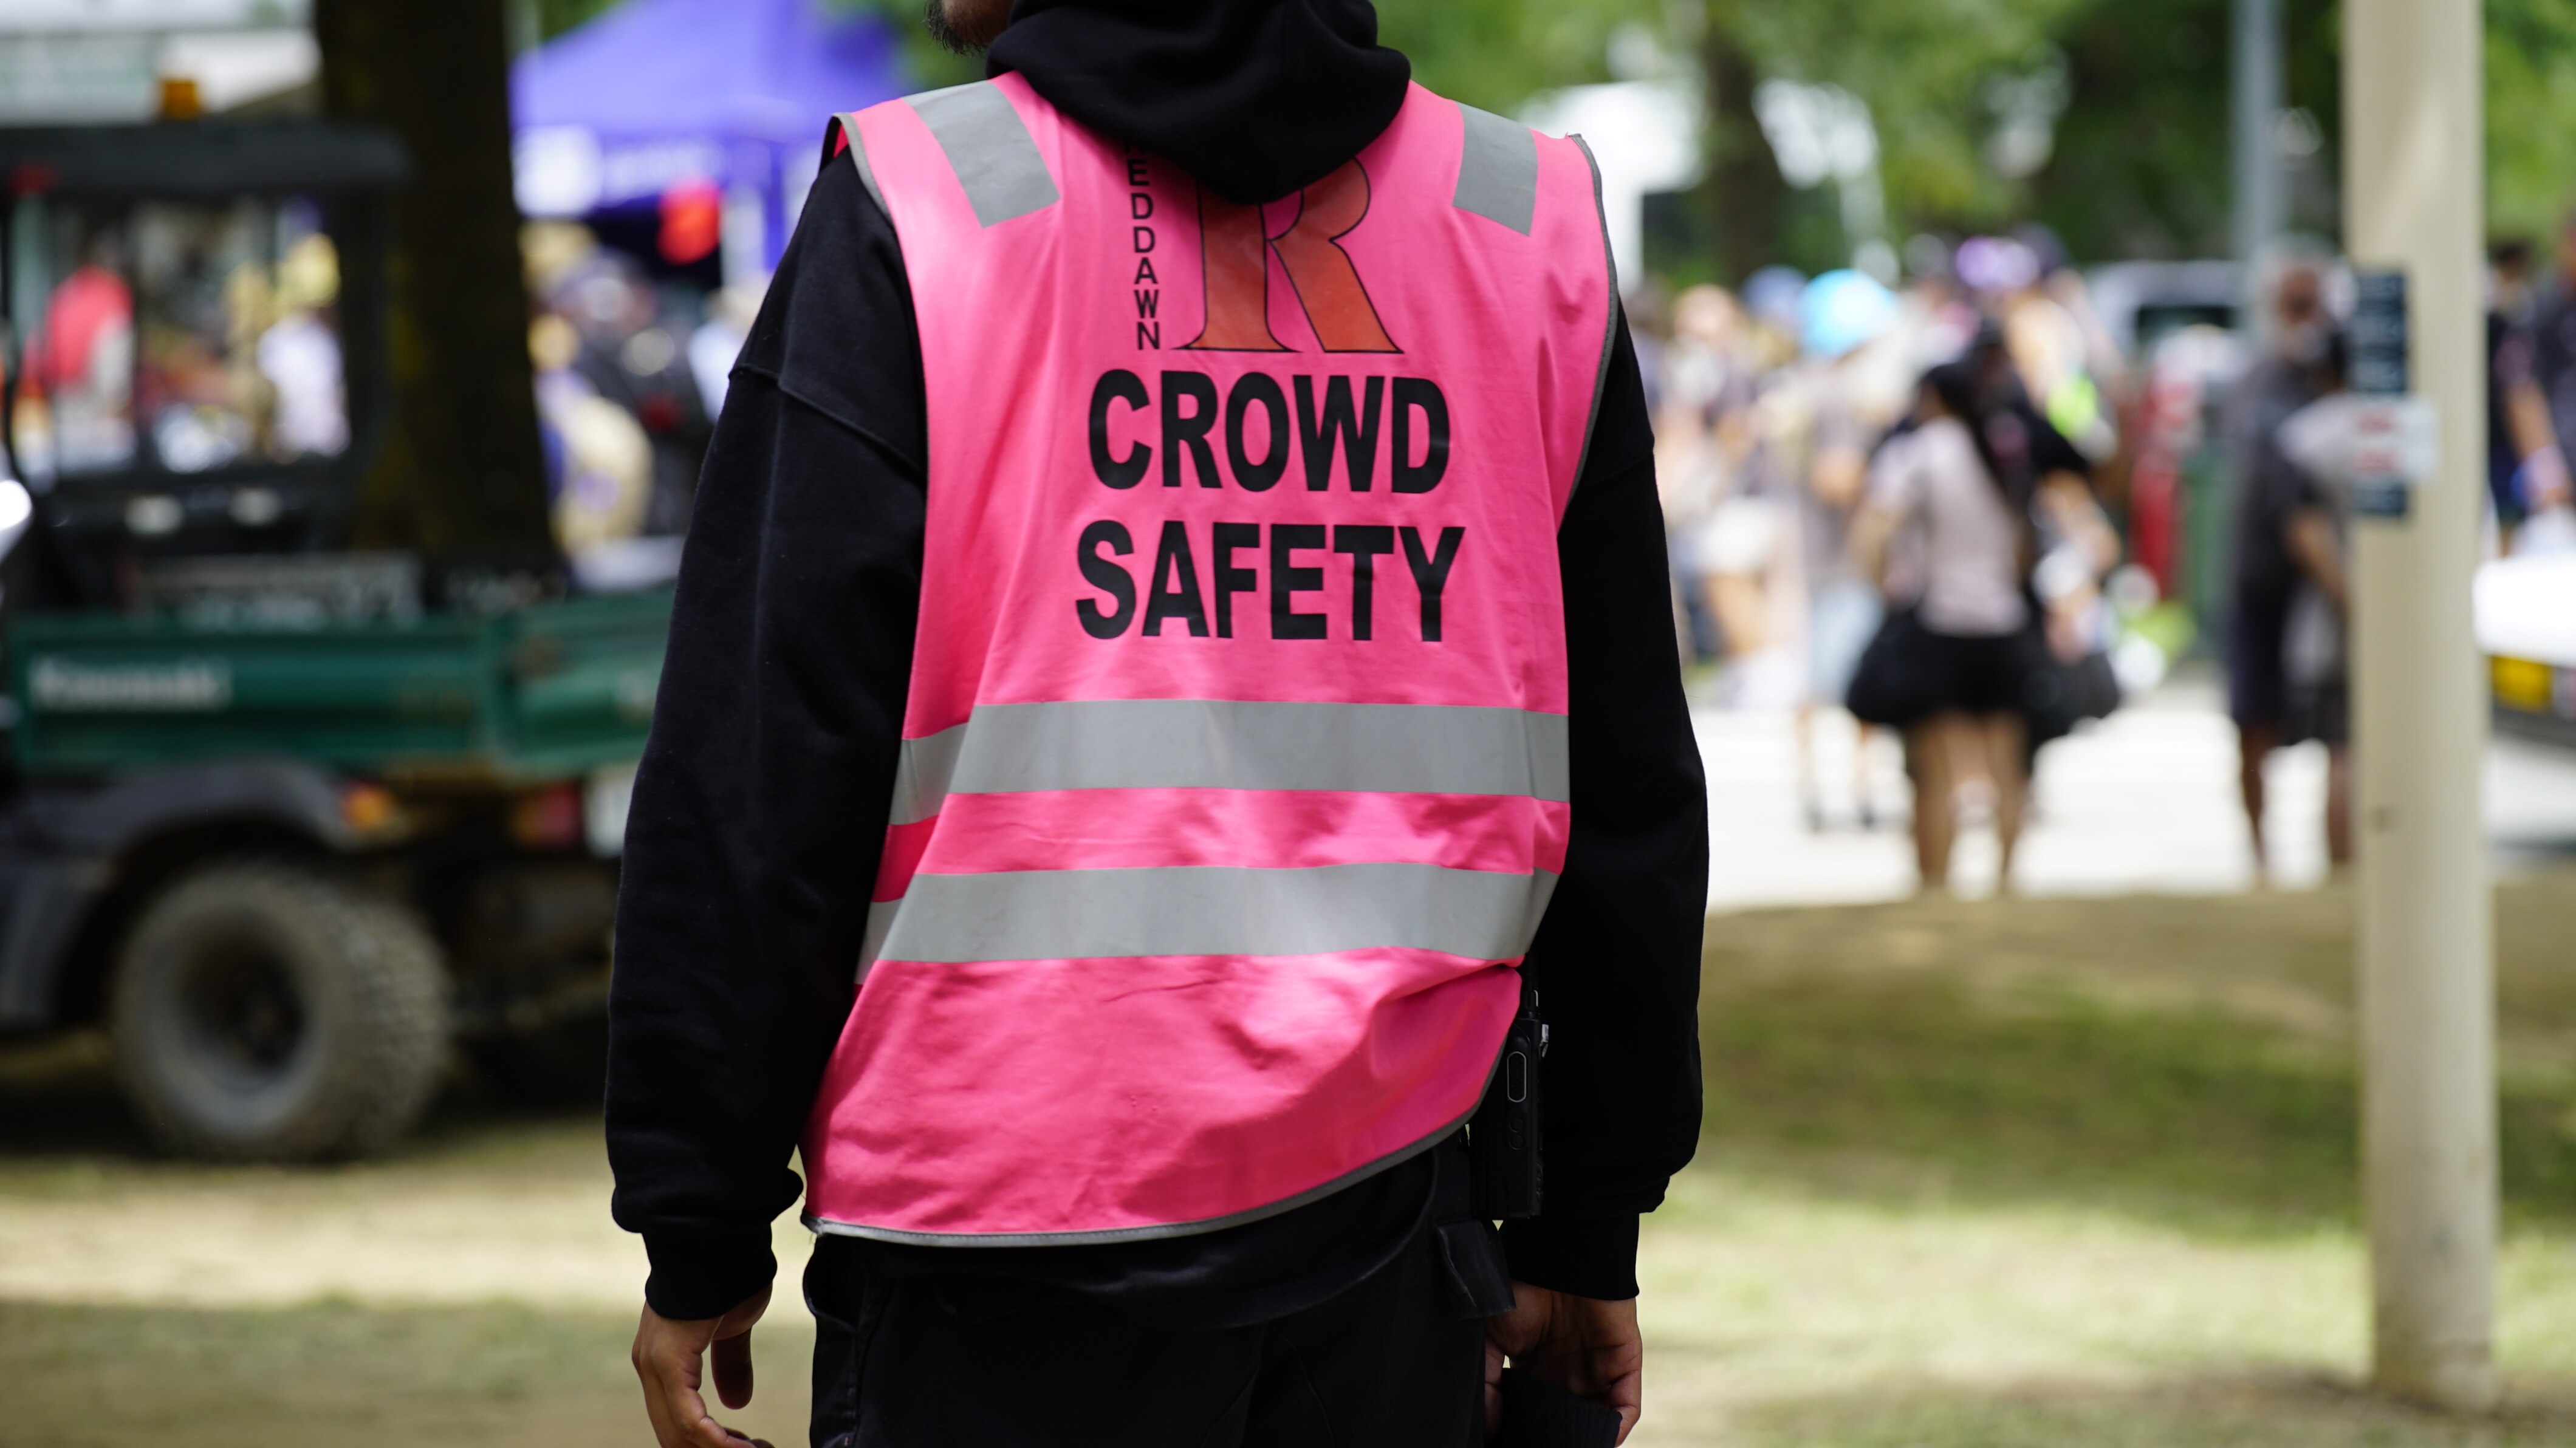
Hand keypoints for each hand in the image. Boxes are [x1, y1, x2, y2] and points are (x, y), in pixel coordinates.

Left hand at [632, 1288, 773, 1447]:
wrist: (721, 1240)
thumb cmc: (728, 1274)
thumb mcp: (734, 1328)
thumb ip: (731, 1364)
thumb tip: (737, 1403)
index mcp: (663, 1361)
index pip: (678, 1420)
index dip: (712, 1442)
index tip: (748, 1446)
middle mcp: (651, 1368)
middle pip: (674, 1434)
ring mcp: (655, 1367)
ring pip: (680, 1433)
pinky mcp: (668, 1364)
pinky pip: (690, 1420)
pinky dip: (718, 1441)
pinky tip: (745, 1447)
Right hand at [1483, 1281, 1643, 1443]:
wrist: (1556, 1256)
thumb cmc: (1520, 1289)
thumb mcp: (1491, 1340)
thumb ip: (1489, 1383)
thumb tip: (1491, 1427)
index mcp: (1536, 1371)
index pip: (1536, 1413)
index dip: (1528, 1429)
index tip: (1513, 1442)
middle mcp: (1568, 1374)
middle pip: (1567, 1421)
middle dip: (1558, 1438)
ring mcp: (1597, 1370)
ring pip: (1598, 1420)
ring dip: (1586, 1437)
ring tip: (1571, 1447)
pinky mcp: (1623, 1364)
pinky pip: (1625, 1406)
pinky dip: (1615, 1427)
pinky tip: (1600, 1439)